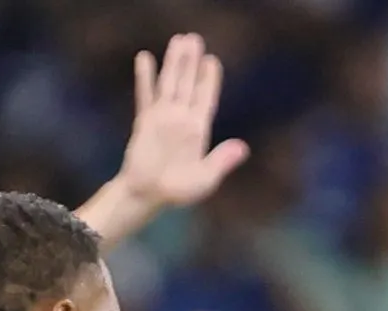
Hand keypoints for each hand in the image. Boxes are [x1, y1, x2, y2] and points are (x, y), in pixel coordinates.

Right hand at [110, 34, 250, 217]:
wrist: (148, 195)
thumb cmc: (178, 192)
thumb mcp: (206, 179)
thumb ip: (221, 161)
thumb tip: (243, 147)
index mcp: (198, 130)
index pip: (206, 98)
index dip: (209, 80)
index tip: (212, 60)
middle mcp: (181, 120)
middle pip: (188, 84)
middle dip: (191, 62)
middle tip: (194, 38)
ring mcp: (163, 118)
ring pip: (169, 83)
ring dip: (173, 62)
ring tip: (177, 40)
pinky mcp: (145, 121)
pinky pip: (145, 95)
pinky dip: (145, 77)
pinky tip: (145, 58)